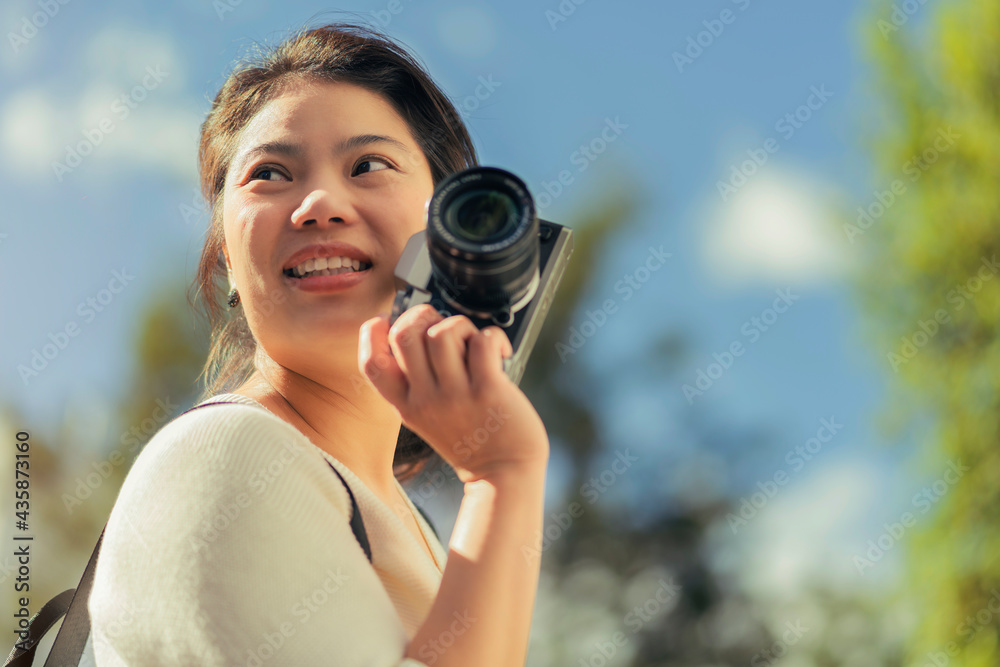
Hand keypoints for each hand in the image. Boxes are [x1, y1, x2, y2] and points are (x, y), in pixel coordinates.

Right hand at [358, 304, 549, 482]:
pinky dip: (492, 337)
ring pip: (442, 333)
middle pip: (403, 334)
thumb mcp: (426, 417)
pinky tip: (498, 352)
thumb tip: (419, 332)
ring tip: (472, 344)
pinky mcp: (488, 390)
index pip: (370, 363)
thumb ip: (417, 383)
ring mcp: (455, 395)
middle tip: (441, 327)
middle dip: (423, 316)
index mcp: (406, 404)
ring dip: (461, 327)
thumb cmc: (469, 439)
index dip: (374, 333)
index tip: (391, 323)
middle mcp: (425, 399)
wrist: (504, 472)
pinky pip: (482, 342)